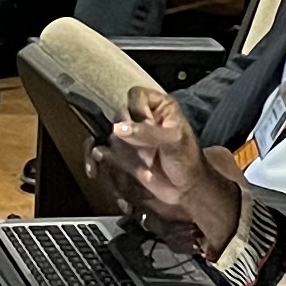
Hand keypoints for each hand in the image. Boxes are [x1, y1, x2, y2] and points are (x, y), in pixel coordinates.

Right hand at [96, 91, 237, 252]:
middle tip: (149, 151)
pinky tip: (99, 166)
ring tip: (146, 162)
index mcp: (159, 106)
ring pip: (112, 134)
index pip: (136, 96)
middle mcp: (143, 117)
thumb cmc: (186, 160)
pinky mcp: (124, 153)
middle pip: (121, 114)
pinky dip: (103, 156)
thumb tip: (118, 128)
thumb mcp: (173, 141)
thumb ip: (147, 133)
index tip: (149, 126)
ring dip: (125, 151)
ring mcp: (132, 136)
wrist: (185, 189)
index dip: (139, 111)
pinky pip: (107, 150)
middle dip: (132, 136)